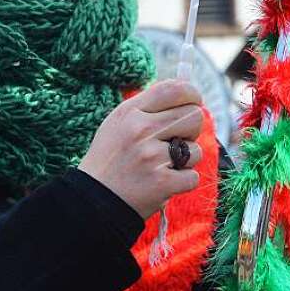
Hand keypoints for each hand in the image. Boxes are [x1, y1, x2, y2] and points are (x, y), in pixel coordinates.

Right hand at [78, 79, 203, 219]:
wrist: (93, 200)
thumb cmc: (110, 158)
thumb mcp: (119, 123)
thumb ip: (148, 106)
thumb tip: (185, 92)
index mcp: (130, 112)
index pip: (173, 89)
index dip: (192, 93)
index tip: (195, 101)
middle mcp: (141, 130)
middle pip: (193, 116)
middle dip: (192, 129)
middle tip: (179, 139)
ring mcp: (151, 157)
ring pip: (196, 149)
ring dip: (186, 160)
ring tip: (164, 165)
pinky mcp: (161, 183)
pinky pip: (192, 177)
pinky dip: (182, 182)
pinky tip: (164, 182)